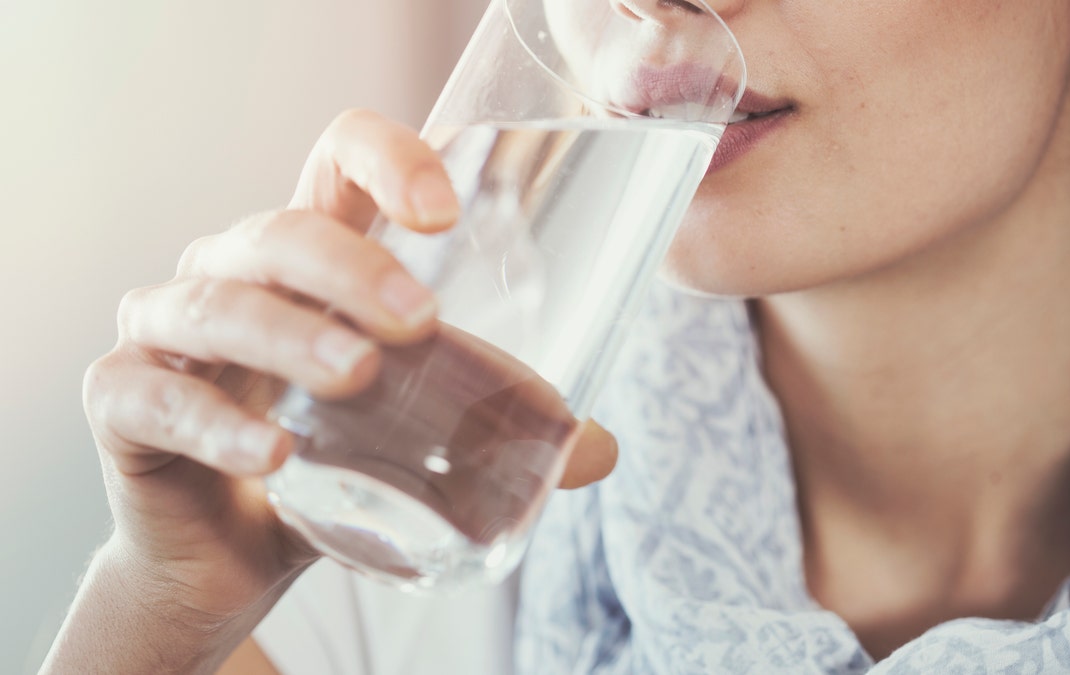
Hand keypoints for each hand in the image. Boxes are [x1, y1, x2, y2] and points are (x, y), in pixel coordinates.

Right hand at [78, 109, 618, 628]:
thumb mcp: (414, 430)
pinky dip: (214, 422)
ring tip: (357, 377)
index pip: (336, 162)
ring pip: (219, 304)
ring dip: (291, 335)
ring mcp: (168, 330)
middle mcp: (234, 274)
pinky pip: (154, 396)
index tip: (445, 209)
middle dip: (351, 267)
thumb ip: (492, 425)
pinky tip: (273, 455)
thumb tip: (596, 448)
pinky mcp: (124, 399)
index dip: (387, 158)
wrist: (232, 554)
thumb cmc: (327, 462)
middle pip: (280, 233)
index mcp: (311, 259)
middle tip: (418, 322)